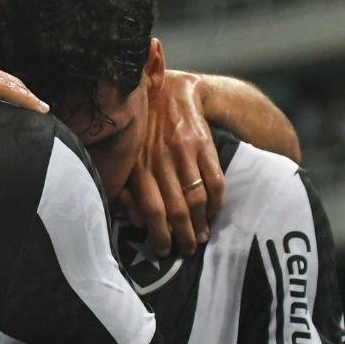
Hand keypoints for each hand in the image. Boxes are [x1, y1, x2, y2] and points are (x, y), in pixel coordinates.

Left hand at [121, 70, 224, 255]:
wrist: (170, 93)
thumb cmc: (143, 132)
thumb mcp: (127, 159)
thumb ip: (126, 189)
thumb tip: (135, 221)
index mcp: (139, 166)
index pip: (151, 209)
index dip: (159, 234)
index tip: (164, 250)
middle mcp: (160, 160)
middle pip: (176, 209)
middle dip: (184, 235)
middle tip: (188, 249)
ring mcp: (183, 152)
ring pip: (197, 197)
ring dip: (202, 223)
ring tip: (202, 235)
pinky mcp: (203, 144)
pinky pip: (215, 180)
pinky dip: (217, 202)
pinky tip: (213, 212)